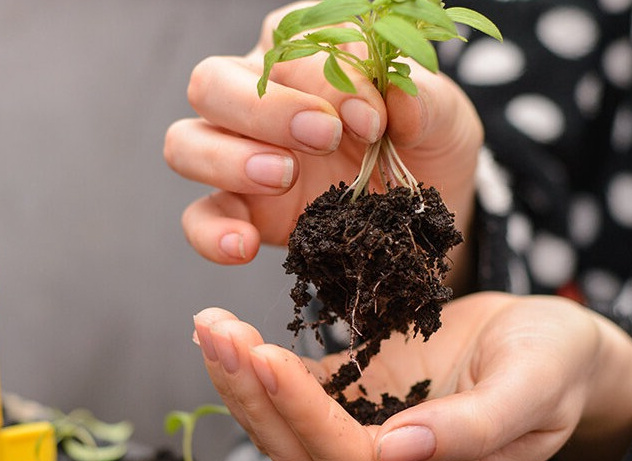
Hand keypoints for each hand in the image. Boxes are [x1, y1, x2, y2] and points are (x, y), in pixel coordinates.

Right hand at [165, 2, 482, 285]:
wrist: (425, 213)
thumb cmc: (427, 145)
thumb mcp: (445, 119)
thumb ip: (425, 100)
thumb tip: (398, 95)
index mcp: (306, 52)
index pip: (289, 45)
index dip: (327, 77)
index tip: (372, 117)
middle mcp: (258, 95)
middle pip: (212, 82)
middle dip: (263, 108)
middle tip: (322, 137)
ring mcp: (238, 154)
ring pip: (186, 141)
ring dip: (228, 158)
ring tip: (282, 177)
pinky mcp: (238, 210)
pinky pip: (198, 217)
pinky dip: (213, 232)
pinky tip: (246, 245)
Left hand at [191, 292, 631, 460]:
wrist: (556, 344)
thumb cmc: (556, 363)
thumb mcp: (534, 386)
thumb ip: (475, 427)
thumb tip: (399, 450)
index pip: (348, 457)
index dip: (301, 412)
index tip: (264, 354)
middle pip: (300, 448)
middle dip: (252, 394)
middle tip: (215, 330)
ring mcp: (370, 431)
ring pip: (288, 425)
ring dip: (243, 380)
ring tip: (211, 326)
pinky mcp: (357, 394)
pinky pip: (298, 393)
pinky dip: (260, 367)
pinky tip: (232, 332)